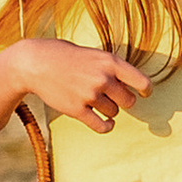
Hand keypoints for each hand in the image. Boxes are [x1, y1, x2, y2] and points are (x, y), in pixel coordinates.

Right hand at [17, 36, 153, 135]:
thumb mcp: (93, 55)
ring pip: (113, 113)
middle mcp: (102, 78)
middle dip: (122, 100)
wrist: (35, 63)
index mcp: (110, 62)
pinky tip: (106, 123)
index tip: (144, 93)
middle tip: (110, 96)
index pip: (141, 81)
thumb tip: (131, 89)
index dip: (145, 90)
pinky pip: (101, 126)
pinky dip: (106, 127)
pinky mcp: (77, 110)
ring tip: (94, 100)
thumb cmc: (66, 56)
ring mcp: (89, 95)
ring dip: (108, 110)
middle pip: (128, 101)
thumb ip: (112, 69)